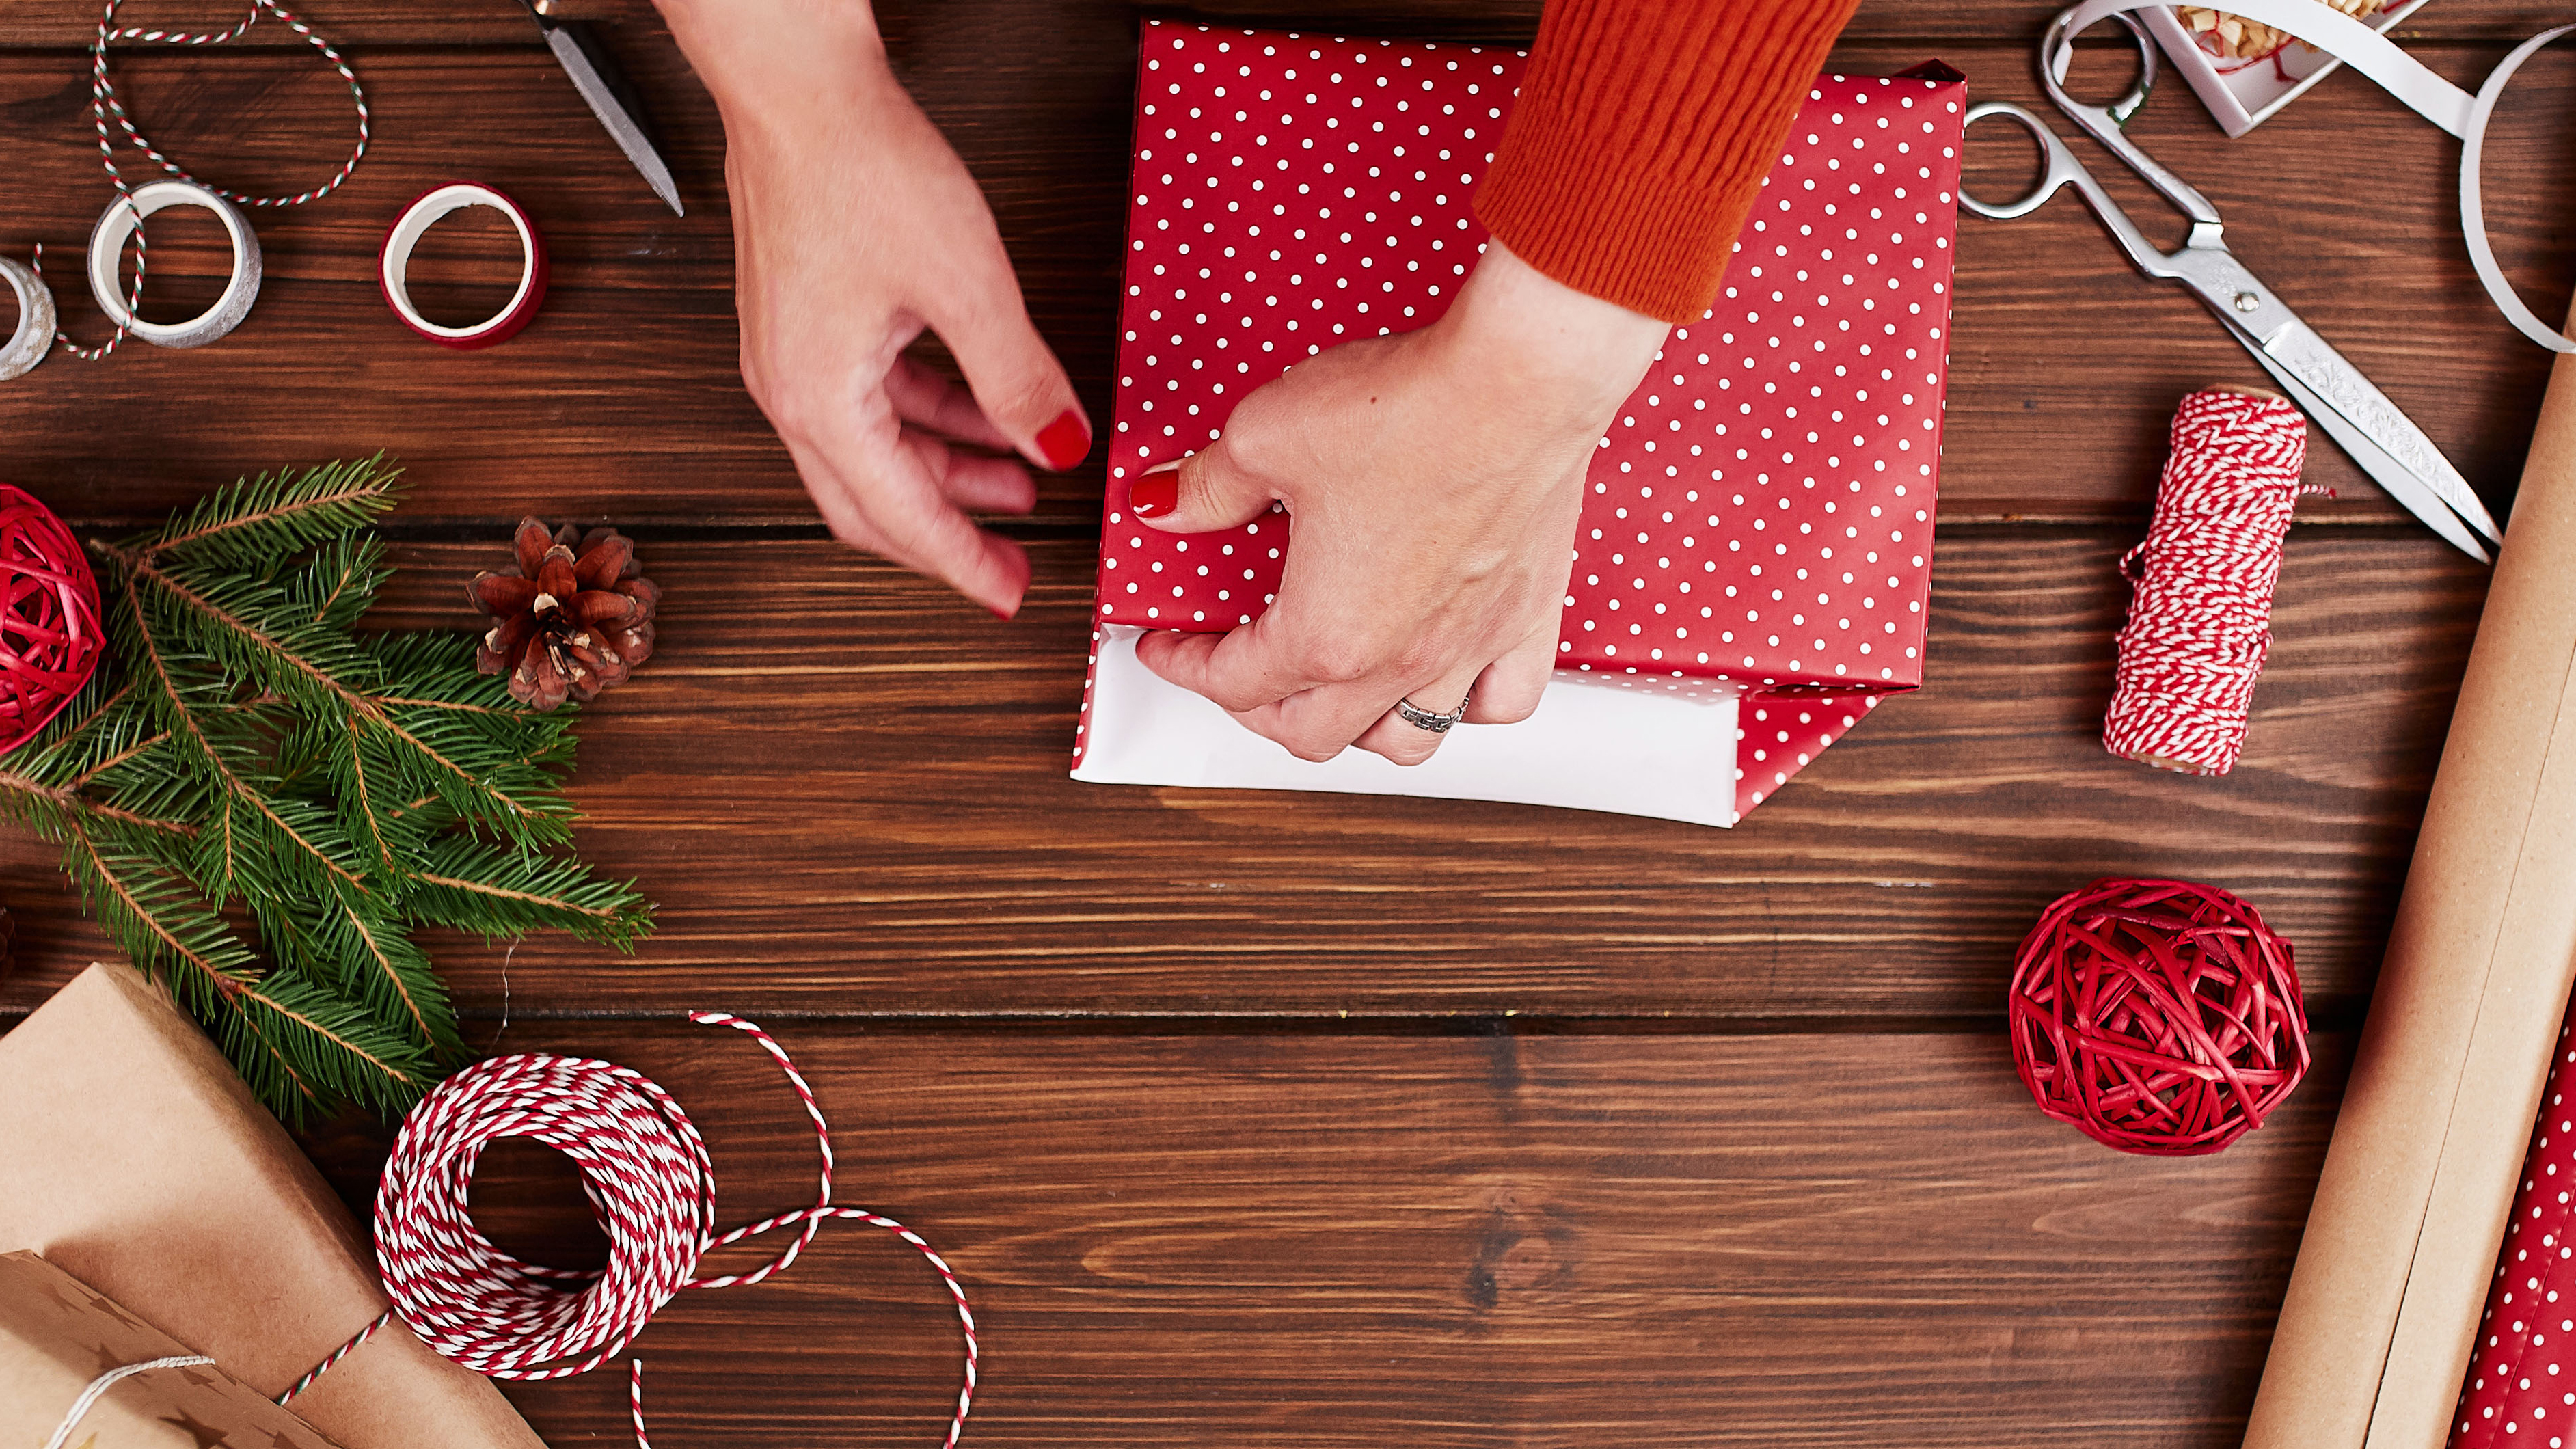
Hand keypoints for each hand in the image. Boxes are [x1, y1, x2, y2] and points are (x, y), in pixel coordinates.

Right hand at [657, 0, 1088, 617]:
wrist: (797, 86)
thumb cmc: (855, 165)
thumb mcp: (968, 285)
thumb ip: (1019, 378)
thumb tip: (1060, 443)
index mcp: (819, 398)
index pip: (903, 516)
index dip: (963, 561)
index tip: (1007, 591)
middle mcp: (791, 388)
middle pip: (872, 503)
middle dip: (949, 533)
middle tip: (1008, 559)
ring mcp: (791, 354)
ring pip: (874, 450)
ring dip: (948, 470)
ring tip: (1018, 480)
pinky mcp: (806, 318)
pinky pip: (870, 398)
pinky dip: (929, 416)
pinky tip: (983, 406)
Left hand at [1128, 242, 1667, 763]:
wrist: (1520, 379)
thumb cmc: (1409, 411)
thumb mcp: (1266, 437)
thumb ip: (1208, 486)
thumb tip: (1166, 503)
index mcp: (1326, 631)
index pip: (1234, 681)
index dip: (1185, 665)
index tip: (1170, 645)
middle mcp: (1399, 658)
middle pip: (1313, 732)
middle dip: (1257, 709)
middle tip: (1234, 670)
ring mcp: (1468, 645)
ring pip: (1408, 737)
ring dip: (1359, 729)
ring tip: (1332, 694)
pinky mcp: (1527, 616)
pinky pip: (1503, 700)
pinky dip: (1470, 706)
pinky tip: (1451, 681)